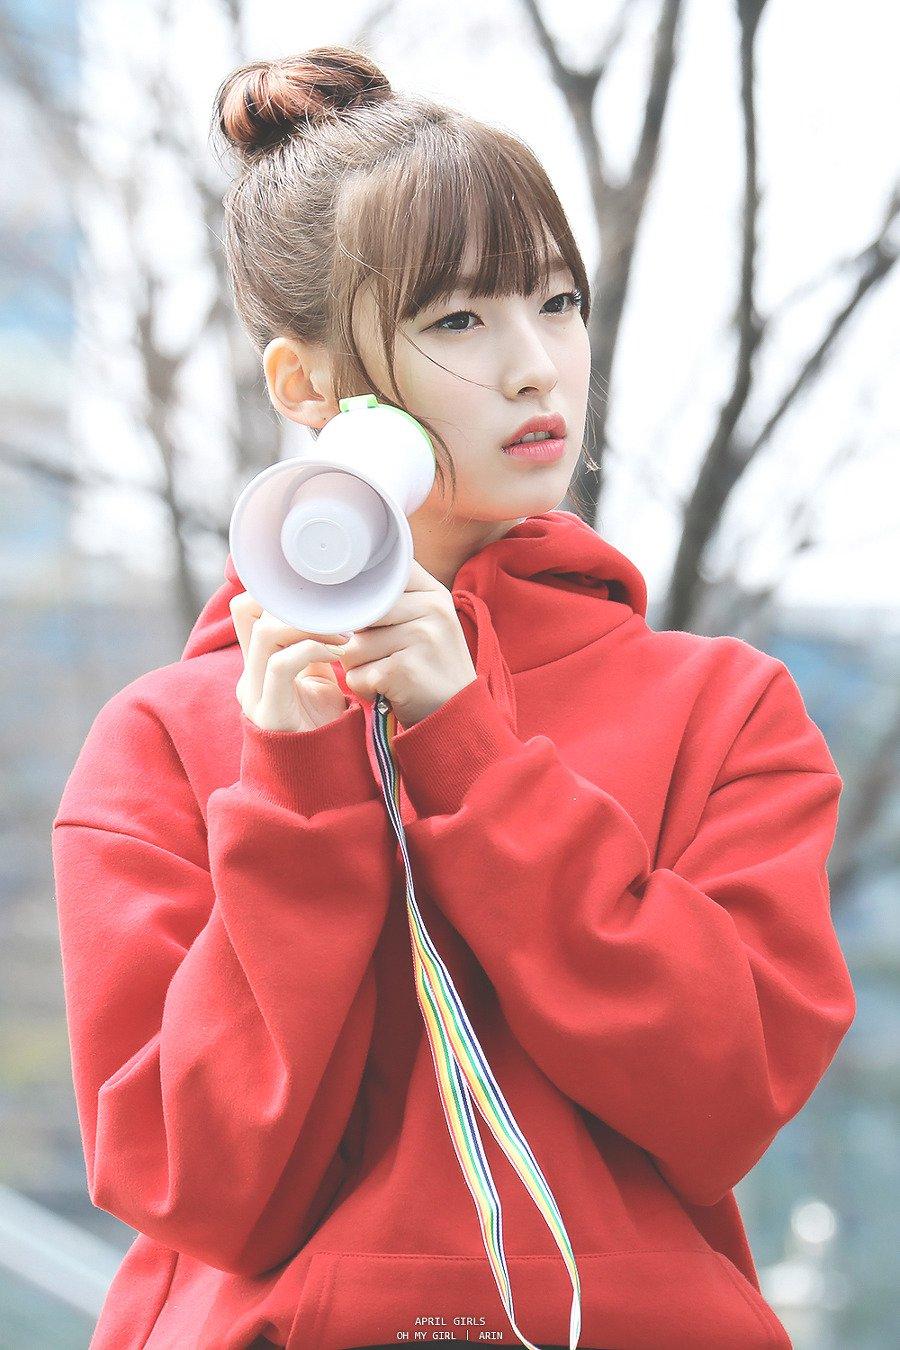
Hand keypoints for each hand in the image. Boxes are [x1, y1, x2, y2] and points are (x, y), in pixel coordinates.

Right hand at [230, 591, 353, 731]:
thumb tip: (328, 611)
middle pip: (248, 612)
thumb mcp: (317, 676)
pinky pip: (282, 664)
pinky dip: (313, 650)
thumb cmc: (323, 723)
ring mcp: (253, 693)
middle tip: (336, 612)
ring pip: (266, 633)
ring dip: (311, 625)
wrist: (322, 772)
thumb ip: (311, 646)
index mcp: (256, 664)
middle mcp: (247, 675)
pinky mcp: (267, 711)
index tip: (317, 596)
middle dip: (297, 604)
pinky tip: (339, 654)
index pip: (245, 610)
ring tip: (343, 634)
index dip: (274, 592)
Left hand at [332, 560, 476, 727]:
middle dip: (357, 641)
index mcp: (433, 592)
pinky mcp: (404, 669)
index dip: (362, 600)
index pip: (378, 578)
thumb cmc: (431, 666)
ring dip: (359, 668)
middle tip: (382, 658)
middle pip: (358, 615)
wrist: (459, 714)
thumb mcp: (428, 622)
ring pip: (353, 647)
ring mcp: (420, 638)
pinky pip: (357, 676)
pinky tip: (388, 691)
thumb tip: (342, 593)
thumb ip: (395, 600)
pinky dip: (365, 689)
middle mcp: (431, 609)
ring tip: (387, 675)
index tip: (367, 618)